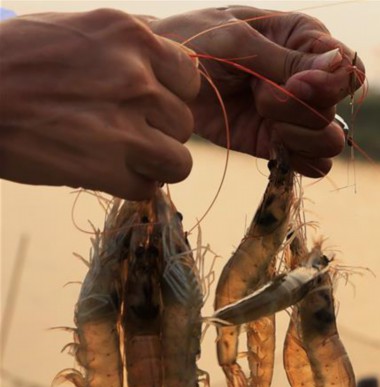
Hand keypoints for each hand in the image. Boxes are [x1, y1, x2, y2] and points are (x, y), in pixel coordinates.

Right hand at [0, 9, 199, 198]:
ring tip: (126, 158)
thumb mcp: (75, 30)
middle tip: (128, 133)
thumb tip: (161, 67)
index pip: (189, 77)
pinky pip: (148, 189)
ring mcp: (125, 128)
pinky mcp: (108, 170)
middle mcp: (136, 79)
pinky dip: (131, 187)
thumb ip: (124, 50)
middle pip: (184, 123)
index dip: (172, 95)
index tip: (149, 103)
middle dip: (161, 132)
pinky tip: (106, 172)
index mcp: (130, 37)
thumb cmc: (12, 60)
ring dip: (156, 165)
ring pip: (179, 162)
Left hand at [150, 6, 364, 176]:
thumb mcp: (236, 41)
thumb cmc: (192, 44)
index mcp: (303, 39)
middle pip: (335, 109)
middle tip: (260, 98)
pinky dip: (298, 161)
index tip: (294, 84)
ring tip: (266, 122)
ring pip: (329, 140)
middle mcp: (305, 78)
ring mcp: (292, 115)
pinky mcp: (276, 144)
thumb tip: (339, 65)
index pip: (348, 68)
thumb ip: (286, 59)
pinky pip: (312, 164)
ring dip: (301, 137)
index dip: (329, 83)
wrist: (159, 84)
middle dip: (300, 109)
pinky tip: (274, 148)